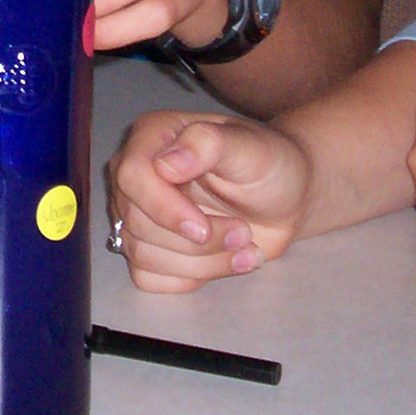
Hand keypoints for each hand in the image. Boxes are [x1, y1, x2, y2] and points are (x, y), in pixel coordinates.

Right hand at [104, 109, 311, 292]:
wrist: (283, 200)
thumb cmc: (268, 166)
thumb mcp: (250, 148)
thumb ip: (208, 144)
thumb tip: (164, 165)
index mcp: (152, 136)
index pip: (132, 177)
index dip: (163, 208)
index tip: (203, 228)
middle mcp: (137, 174)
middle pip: (137, 222)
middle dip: (196, 242)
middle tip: (244, 233)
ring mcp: (138, 212)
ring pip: (142, 254)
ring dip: (202, 262)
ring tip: (245, 247)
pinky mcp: (148, 247)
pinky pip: (148, 276)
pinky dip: (190, 277)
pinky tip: (223, 262)